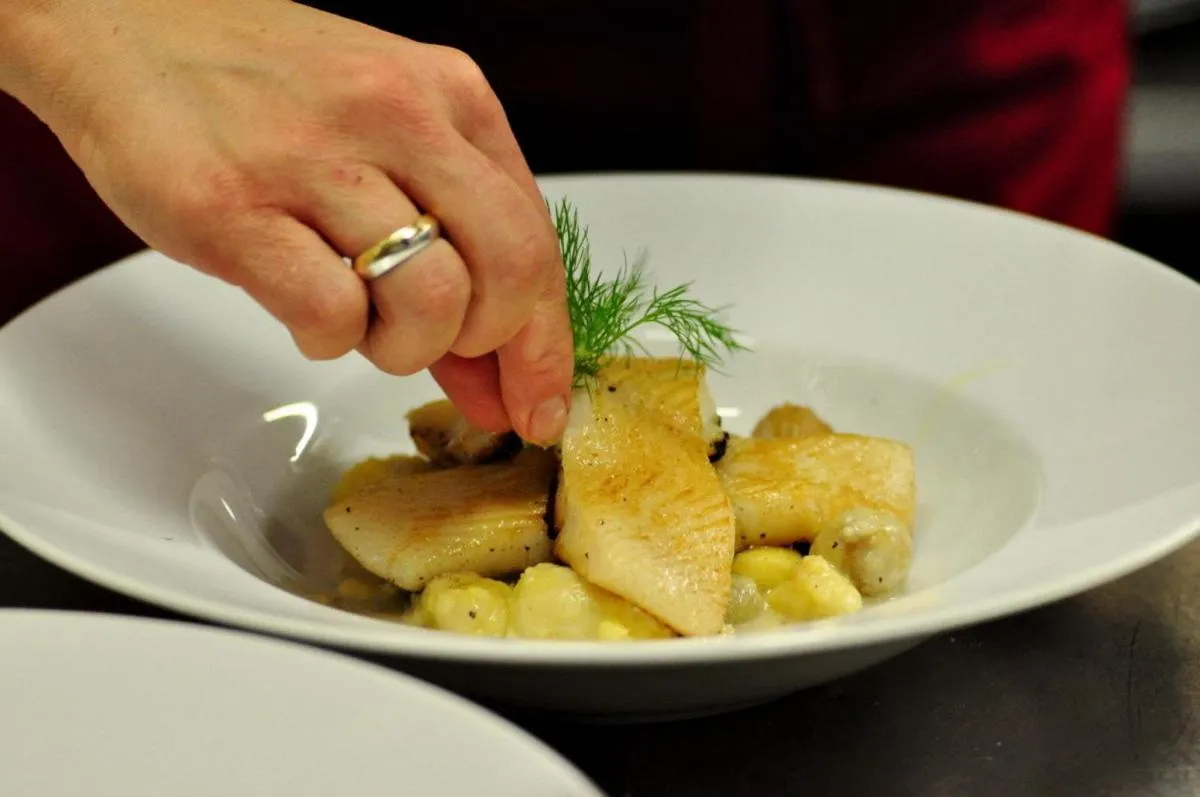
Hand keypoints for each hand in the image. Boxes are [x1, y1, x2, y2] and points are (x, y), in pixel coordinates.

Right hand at [11, 0, 571, 442]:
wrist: (119, 23)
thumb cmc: (263, 87)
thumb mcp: (384, 136)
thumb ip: (453, 244)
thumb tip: (497, 376)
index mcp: (450, 96)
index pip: (538, 241)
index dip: (544, 343)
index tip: (539, 405)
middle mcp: (399, 117)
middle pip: (510, 273)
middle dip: (486, 343)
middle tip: (437, 348)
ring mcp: (317, 158)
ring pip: (431, 301)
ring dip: (403, 347)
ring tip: (359, 320)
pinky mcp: (235, 208)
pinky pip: (332, 316)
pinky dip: (329, 342)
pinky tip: (305, 311)